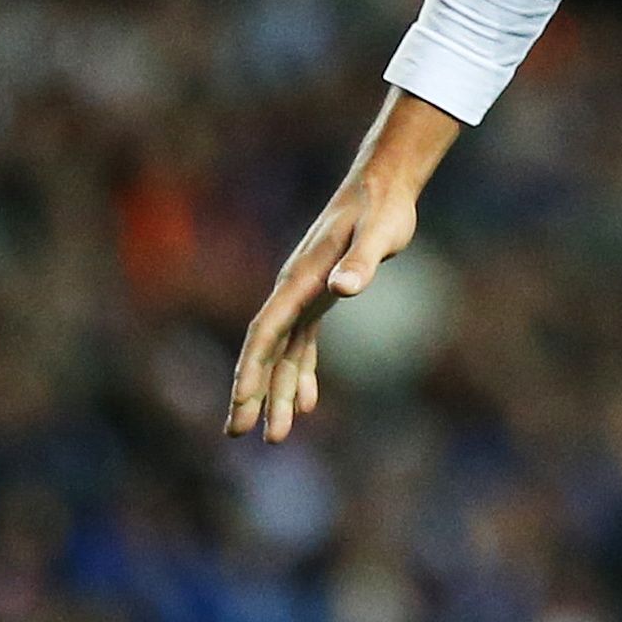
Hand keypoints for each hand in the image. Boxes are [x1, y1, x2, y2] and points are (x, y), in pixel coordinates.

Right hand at [226, 91, 459, 442]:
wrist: (384, 186)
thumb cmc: (382, 210)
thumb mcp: (379, 236)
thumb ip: (361, 263)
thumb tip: (342, 289)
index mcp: (299, 280)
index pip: (265, 332)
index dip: (250, 369)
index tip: (240, 403)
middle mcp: (294, 290)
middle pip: (265, 349)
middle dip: (252, 392)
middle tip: (238, 433)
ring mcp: (304, 294)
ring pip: (283, 352)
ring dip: (276, 391)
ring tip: (275, 434)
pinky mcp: (320, 296)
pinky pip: (302, 342)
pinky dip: (301, 372)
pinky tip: (306, 402)